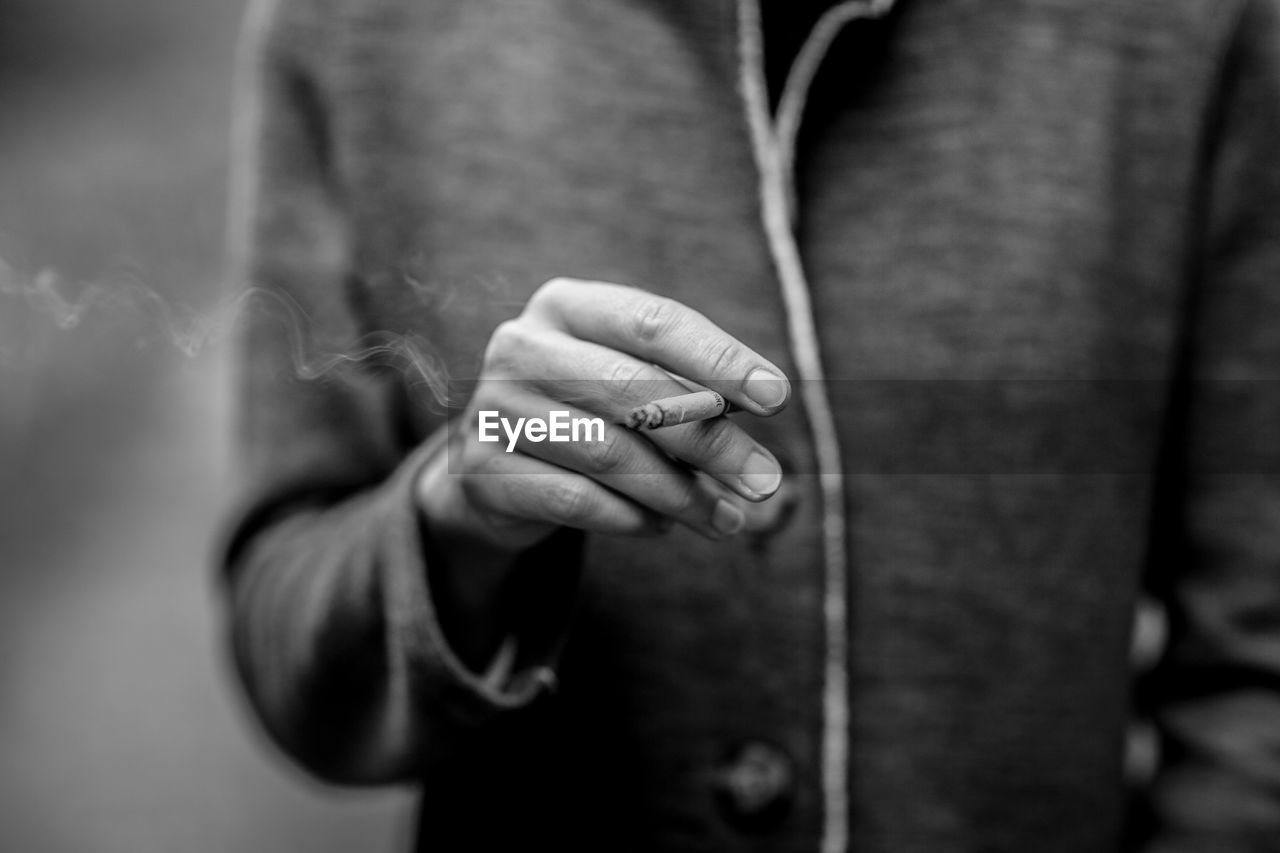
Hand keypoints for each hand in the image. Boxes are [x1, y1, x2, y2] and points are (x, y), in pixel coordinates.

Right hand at [419, 277, 789, 550]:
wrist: (495, 465)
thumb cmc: (587, 411)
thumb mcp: (633, 382)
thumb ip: (689, 388)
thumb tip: (767, 405)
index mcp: (566, 306)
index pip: (651, 322)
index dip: (718, 358)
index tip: (776, 397)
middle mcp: (522, 347)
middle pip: (633, 390)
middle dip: (710, 440)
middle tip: (764, 479)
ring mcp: (494, 409)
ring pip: (606, 453)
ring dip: (679, 493)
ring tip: (727, 519)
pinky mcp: (481, 472)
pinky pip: (572, 500)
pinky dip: (628, 517)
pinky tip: (661, 526)